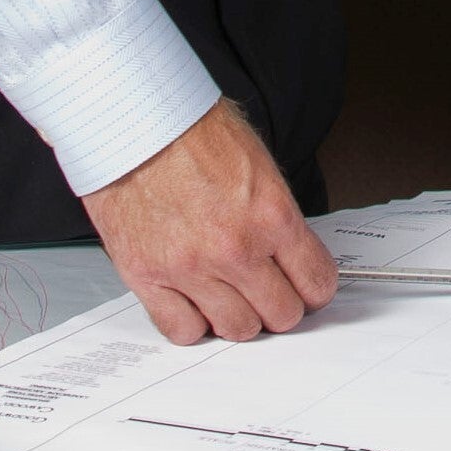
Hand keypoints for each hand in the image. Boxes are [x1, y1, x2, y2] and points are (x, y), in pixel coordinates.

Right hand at [82, 100, 337, 343]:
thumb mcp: (259, 163)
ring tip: (232, 295)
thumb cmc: (191, 130)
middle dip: (282, 305)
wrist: (133, 121)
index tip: (309, 286)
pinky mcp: (147, 277)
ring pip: (237, 328)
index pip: (317, 281)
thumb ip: (277, 214)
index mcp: (271, 215)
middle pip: (282, 314)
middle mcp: (235, 249)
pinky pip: (182, 329)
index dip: (316, 287)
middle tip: (271, 291)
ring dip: (240, 316)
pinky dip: (192, 322)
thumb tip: (293, 251)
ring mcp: (190, 268)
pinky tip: (194, 301)